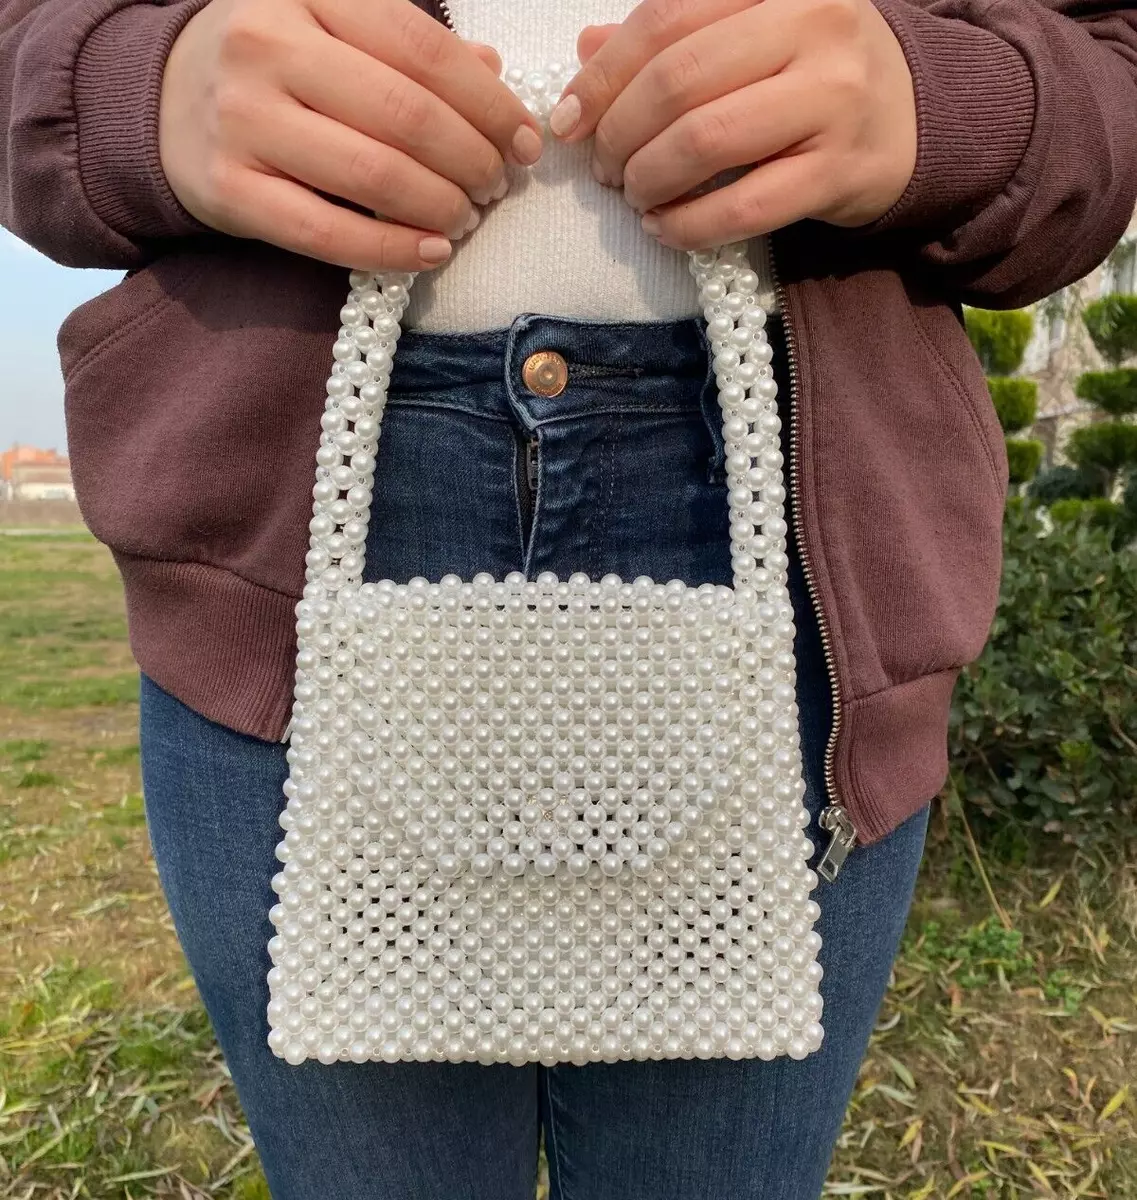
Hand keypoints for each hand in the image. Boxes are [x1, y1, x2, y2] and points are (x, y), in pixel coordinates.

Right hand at [159, 0, 544, 270]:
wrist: (161, 102)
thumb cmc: (273, 65)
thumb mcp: (333, 29)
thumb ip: (410, 48)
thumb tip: (494, 70)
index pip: (424, 50)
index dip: (490, 103)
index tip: (526, 141)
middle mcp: (267, 44)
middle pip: (406, 116)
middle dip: (473, 160)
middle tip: (497, 185)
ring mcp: (242, 118)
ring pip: (373, 176)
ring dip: (441, 207)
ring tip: (467, 217)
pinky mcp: (229, 189)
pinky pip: (329, 234)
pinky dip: (393, 250)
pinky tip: (432, 251)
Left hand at [547, 0, 916, 249]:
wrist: (916, 120)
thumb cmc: (814, 75)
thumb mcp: (751, 37)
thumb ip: (673, 39)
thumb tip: (585, 51)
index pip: (665, 21)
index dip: (602, 76)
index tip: (568, 120)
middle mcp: (812, 26)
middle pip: (678, 81)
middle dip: (619, 134)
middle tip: (603, 167)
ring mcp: (833, 100)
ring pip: (706, 141)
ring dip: (648, 179)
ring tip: (634, 195)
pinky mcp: (840, 171)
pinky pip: (743, 206)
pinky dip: (688, 225)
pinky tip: (665, 228)